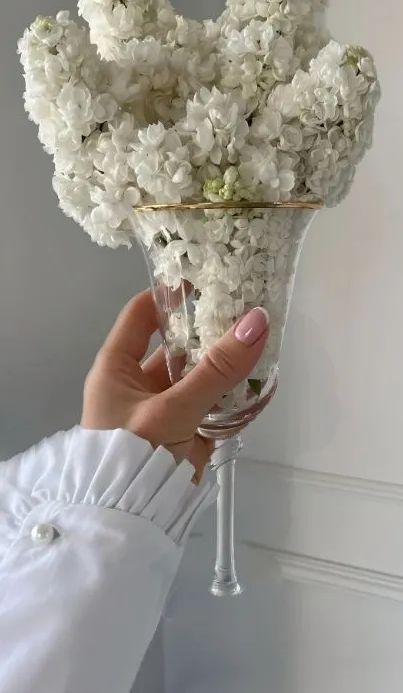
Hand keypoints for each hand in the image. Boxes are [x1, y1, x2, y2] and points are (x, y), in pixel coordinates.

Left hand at [81, 289, 268, 478]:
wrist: (130, 521)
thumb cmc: (134, 455)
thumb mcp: (173, 408)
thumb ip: (217, 369)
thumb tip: (256, 320)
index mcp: (117, 368)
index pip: (141, 315)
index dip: (170, 295)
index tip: (206, 281)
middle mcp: (138, 383)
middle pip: (177, 345)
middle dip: (210, 331)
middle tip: (247, 311)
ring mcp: (163, 408)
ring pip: (199, 375)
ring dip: (226, 364)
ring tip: (262, 341)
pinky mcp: (185, 432)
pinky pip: (212, 404)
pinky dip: (234, 395)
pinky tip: (261, 382)